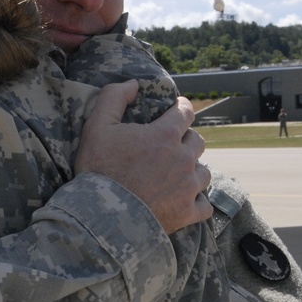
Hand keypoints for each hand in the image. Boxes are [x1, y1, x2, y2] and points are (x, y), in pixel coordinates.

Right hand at [75, 80, 211, 233]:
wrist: (102, 217)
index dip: (181, 108)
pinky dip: (196, 201)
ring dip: (192, 170)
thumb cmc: (98, 169)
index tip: (174, 111)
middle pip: (197, 141)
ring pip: (204, 172)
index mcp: (165, 134)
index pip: (186, 111)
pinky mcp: (188, 212)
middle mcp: (183, 158)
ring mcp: (188, 187)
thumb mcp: (96, 126)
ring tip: (175, 175)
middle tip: (168, 147)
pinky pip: (204, 205)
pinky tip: (184, 200)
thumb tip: (133, 84)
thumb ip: (113, 97)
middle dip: (185, 140)